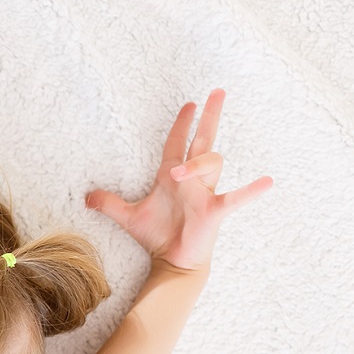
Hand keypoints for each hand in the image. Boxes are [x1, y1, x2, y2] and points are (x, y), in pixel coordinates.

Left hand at [85, 89, 271, 271]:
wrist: (173, 262)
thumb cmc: (158, 237)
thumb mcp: (128, 217)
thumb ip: (108, 204)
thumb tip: (85, 198)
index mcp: (172, 176)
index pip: (177, 142)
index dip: (182, 123)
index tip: (189, 104)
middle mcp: (191, 180)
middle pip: (203, 139)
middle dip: (209, 116)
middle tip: (217, 92)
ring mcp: (205, 193)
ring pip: (211, 161)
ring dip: (197, 163)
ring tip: (178, 175)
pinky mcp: (214, 211)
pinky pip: (235, 198)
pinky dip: (250, 191)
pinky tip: (268, 182)